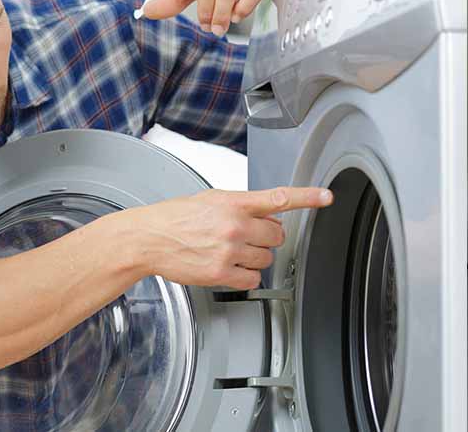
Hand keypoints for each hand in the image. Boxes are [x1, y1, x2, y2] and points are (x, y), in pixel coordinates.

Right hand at [121, 186, 331, 289]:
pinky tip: (227, 266)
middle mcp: (234, 225)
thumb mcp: (210, 199)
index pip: (278, 198)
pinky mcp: (221, 273)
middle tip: (244, 236)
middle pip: (276, 235)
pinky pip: (252, 279)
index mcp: (233, 203)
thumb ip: (240, 205)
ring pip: (266, 259)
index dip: (307, 197)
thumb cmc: (175, 218)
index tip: (326, 197)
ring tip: (229, 251)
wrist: (149, 238)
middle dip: (265, 237)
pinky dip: (244, 275)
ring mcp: (229, 250)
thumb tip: (267, 213)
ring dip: (254, 257)